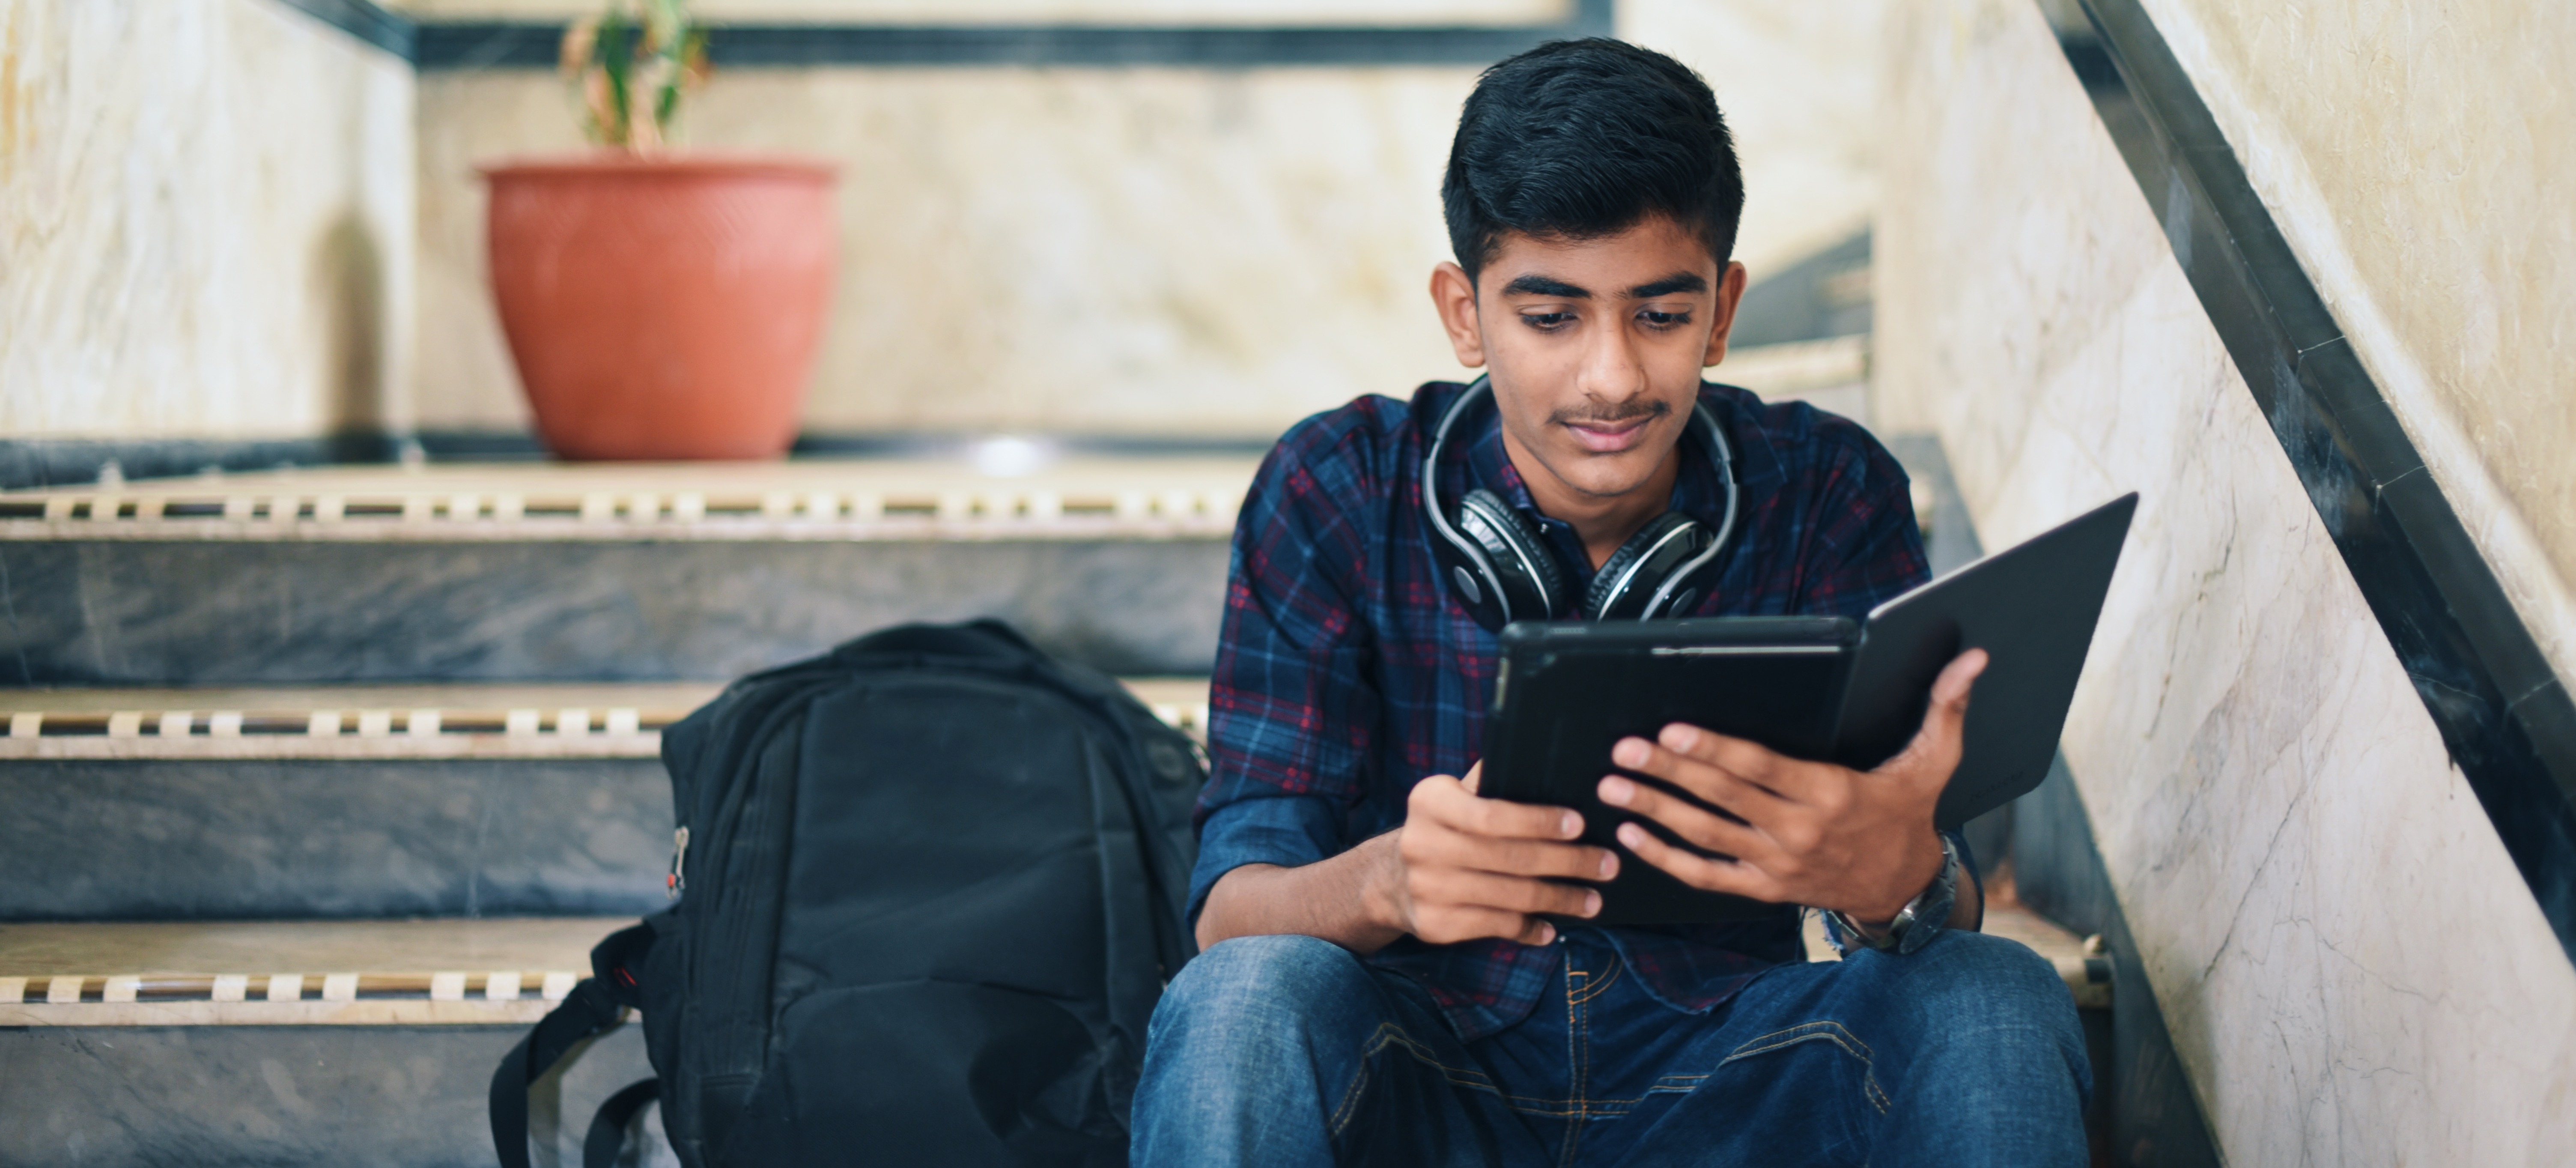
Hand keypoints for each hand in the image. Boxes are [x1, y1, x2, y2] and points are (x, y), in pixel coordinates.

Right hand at [1374, 763, 1622, 946]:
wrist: (1391, 880)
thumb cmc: (1446, 828)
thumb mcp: (1456, 796)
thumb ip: (1491, 780)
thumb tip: (1546, 756)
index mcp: (1430, 802)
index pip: (1492, 813)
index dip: (1540, 821)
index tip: (1581, 824)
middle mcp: (1423, 844)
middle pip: (1510, 857)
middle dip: (1568, 862)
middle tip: (1607, 865)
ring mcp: (1427, 888)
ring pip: (1510, 896)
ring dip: (1560, 900)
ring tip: (1592, 900)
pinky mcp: (1436, 924)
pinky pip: (1496, 926)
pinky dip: (1530, 928)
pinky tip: (1553, 927)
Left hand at [1595, 649, 1986, 921]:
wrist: (1904, 887)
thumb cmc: (1909, 813)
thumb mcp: (1935, 762)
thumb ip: (1946, 707)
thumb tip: (1975, 658)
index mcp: (1831, 794)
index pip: (1761, 768)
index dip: (1715, 751)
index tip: (1675, 730)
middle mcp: (1799, 831)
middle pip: (1724, 798)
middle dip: (1670, 773)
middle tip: (1625, 749)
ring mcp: (1777, 864)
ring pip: (1706, 835)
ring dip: (1656, 810)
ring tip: (1614, 784)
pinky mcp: (1763, 889)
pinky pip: (1706, 876)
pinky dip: (1666, 859)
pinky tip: (1631, 837)